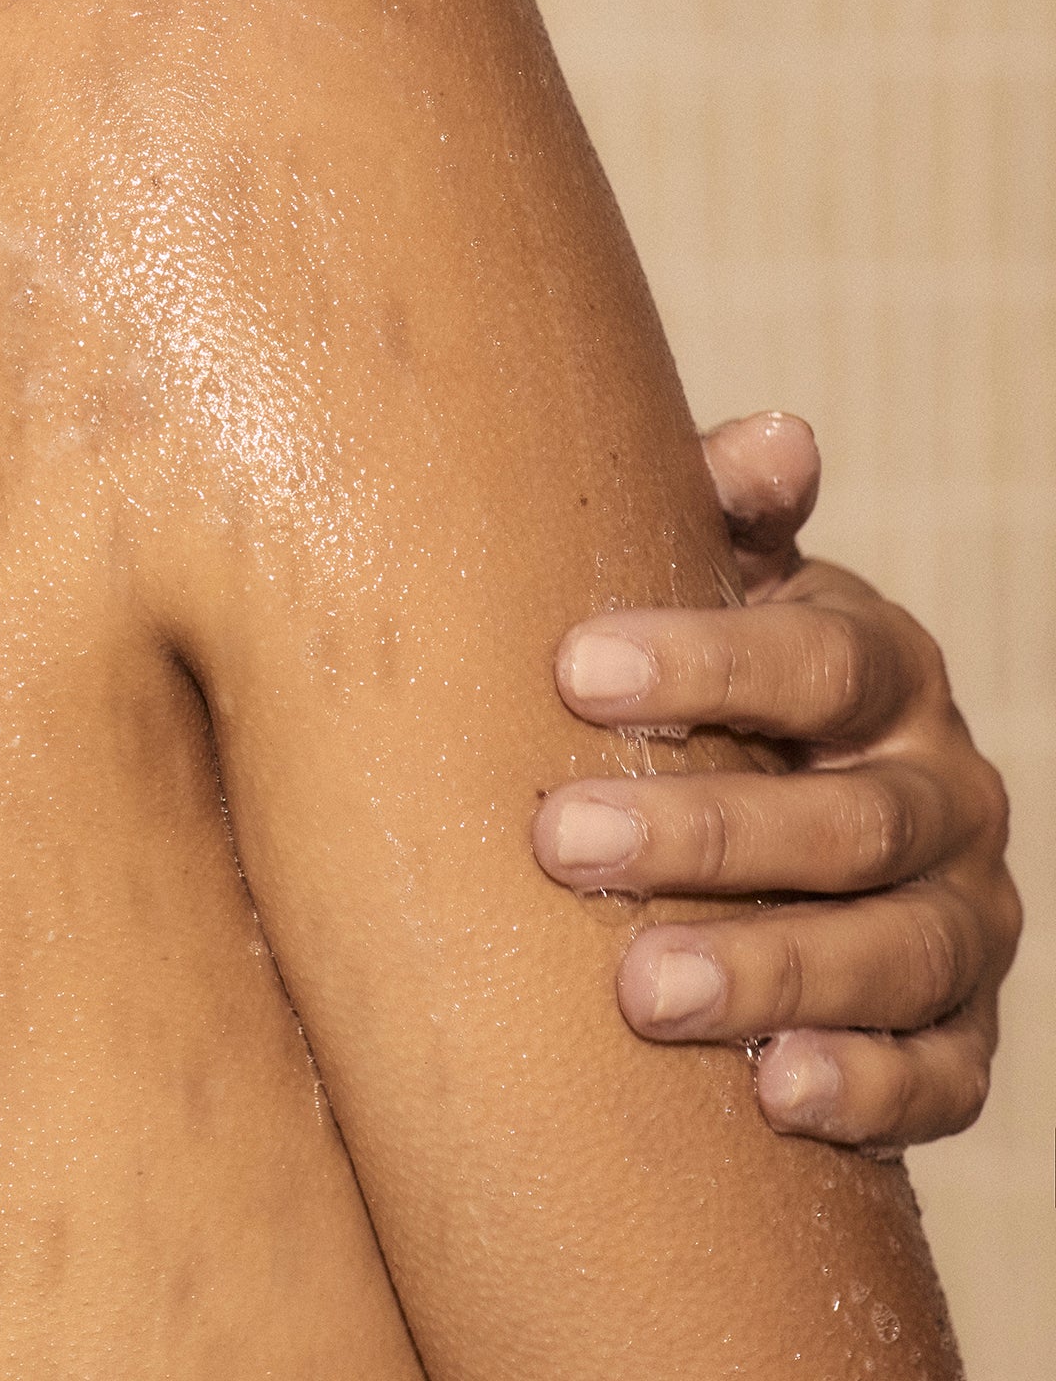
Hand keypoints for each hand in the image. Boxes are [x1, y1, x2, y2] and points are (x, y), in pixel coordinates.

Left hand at [533, 411, 1020, 1150]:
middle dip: (708, 835)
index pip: (823, 661)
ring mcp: (966, 922)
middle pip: (850, 822)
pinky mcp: (963, 1038)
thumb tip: (778, 438)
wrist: (764, 813)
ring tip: (639, 990)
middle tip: (563, 842)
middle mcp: (947, 794)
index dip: (706, 661)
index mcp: (887, 669)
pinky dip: (869, 1090)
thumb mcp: (714, 581)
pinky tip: (775, 1092)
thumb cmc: (708, 675)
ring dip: (772, 973)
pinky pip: (943, 1078)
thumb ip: (726, 509)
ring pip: (898, 955)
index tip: (573, 669)